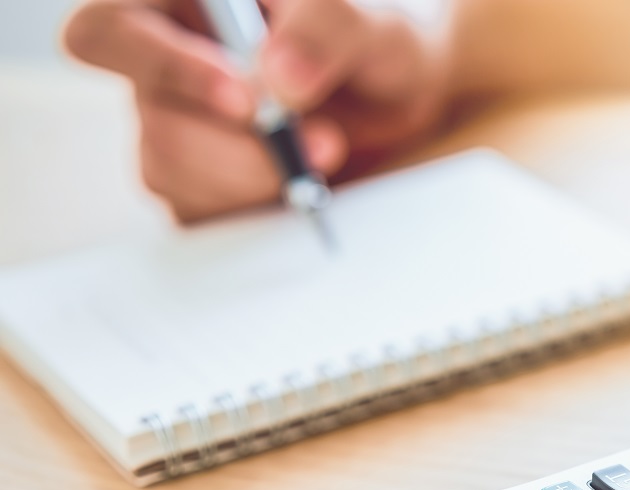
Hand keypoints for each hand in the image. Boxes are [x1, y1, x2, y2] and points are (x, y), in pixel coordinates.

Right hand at [63, 0, 454, 221]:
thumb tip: (279, 82)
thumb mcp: (371, 18)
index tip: (245, 98)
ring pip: (171, 169)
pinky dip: (258, 206)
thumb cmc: (372, 33)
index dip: (165, 67)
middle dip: (242, 146)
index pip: (110, 30)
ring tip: (329, 149)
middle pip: (151, 115)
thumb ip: (327, 28)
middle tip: (325, 140)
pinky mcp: (198, 176)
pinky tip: (302, 181)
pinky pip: (198, 210)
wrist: (399, 89)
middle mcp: (162, 55)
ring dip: (259, 177)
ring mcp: (175, 119)